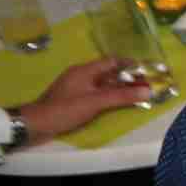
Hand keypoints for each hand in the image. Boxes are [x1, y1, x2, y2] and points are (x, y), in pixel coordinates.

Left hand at [12, 57, 158, 138]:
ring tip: (137, 95)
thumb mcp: (95, 102)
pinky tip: (118, 104)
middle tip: (146, 85)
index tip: (147, 70)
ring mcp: (77, 88)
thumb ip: (122, 97)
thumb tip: (148, 91)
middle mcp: (81, 75)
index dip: (129, 64)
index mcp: (85, 70)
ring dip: (119, 89)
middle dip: (127, 79)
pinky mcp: (74, 100)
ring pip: (103, 84)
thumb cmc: (65, 109)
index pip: (111, 61)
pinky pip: (96, 94)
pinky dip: (109, 97)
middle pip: (109, 73)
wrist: (36, 124)